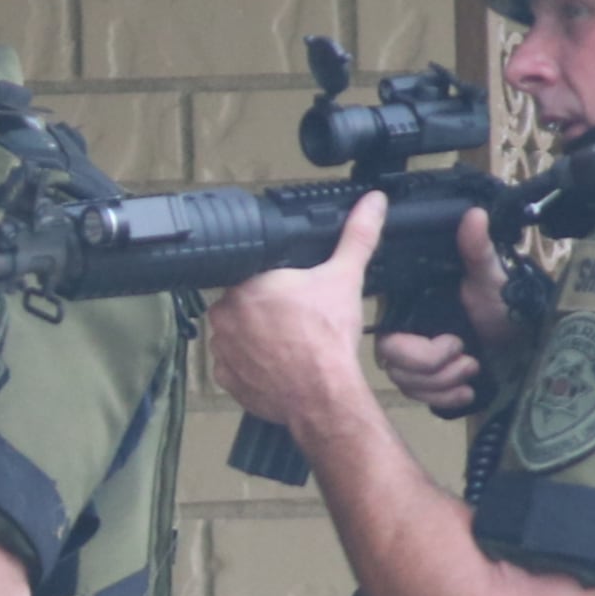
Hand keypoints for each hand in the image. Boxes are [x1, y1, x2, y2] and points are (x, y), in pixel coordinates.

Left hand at [204, 191, 384, 429]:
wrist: (323, 394)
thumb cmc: (328, 336)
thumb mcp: (345, 277)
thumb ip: (357, 236)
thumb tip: (374, 201)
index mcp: (245, 283)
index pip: (250, 274)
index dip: (273, 283)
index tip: (292, 295)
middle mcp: (223, 315)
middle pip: (243, 305)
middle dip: (264, 311)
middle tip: (295, 321)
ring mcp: (221, 349)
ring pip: (236, 335)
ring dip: (255, 338)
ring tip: (288, 344)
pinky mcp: (225, 379)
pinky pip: (234, 366)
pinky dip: (251, 366)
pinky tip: (276, 365)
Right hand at [376, 208, 518, 415]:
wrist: (523, 336)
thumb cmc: (503, 302)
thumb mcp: (490, 276)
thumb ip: (477, 250)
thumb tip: (474, 214)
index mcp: (410, 305)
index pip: (387, 337)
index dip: (414, 350)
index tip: (454, 342)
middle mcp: (404, 332)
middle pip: (393, 365)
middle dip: (434, 370)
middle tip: (468, 359)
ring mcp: (412, 358)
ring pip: (407, 384)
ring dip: (444, 384)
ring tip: (474, 369)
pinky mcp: (425, 379)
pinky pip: (419, 399)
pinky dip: (445, 399)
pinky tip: (467, 391)